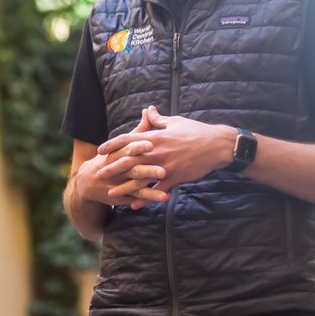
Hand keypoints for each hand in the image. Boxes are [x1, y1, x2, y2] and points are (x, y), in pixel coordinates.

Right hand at [75, 109, 167, 209]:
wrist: (86, 182)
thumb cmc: (110, 158)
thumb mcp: (120, 144)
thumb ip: (138, 130)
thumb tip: (148, 110)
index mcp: (115, 153)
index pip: (126, 148)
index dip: (137, 146)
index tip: (151, 144)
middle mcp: (114, 169)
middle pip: (130, 169)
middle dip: (146, 170)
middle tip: (163, 171)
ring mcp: (117, 184)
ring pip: (135, 186)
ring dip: (150, 190)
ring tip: (166, 194)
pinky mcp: (121, 196)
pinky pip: (136, 198)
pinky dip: (149, 199)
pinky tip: (164, 197)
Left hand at [97, 106, 231, 197]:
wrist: (217, 146)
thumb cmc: (196, 131)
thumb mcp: (175, 122)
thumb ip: (158, 119)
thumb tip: (148, 110)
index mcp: (154, 136)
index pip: (127, 140)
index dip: (112, 144)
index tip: (100, 150)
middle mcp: (156, 152)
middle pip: (128, 161)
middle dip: (112, 168)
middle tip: (98, 175)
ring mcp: (164, 166)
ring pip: (139, 179)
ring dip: (124, 187)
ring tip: (111, 194)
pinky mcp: (174, 178)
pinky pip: (156, 191)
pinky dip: (145, 199)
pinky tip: (135, 205)